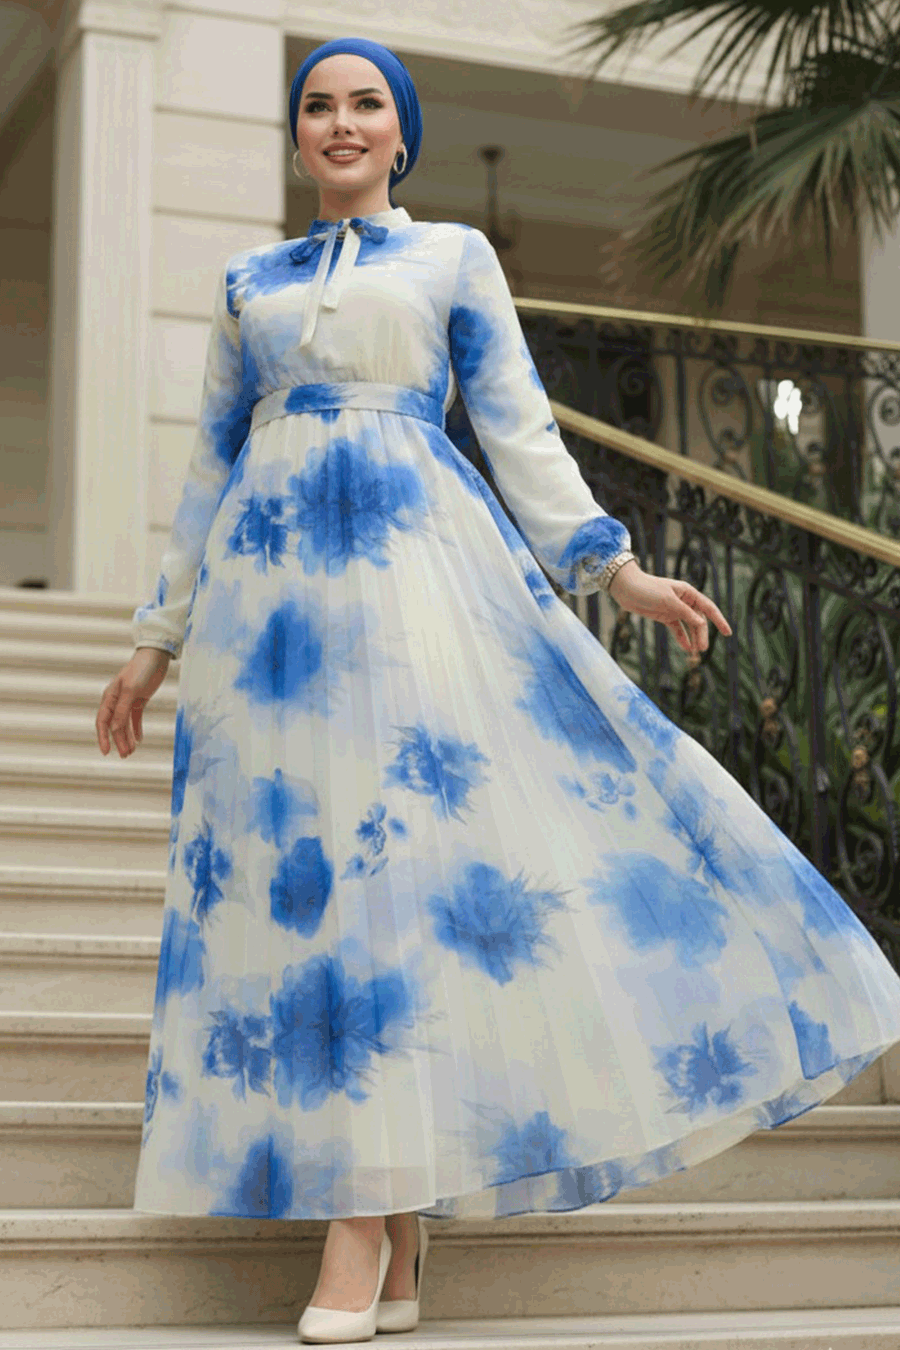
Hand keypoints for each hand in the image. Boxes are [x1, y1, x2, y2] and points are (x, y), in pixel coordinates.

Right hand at [96, 647, 171, 757]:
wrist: (156, 656)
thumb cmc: (141, 670)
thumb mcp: (131, 690)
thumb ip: (122, 710)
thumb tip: (113, 729)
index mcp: (110, 696)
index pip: (102, 721)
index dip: (103, 737)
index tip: (106, 752)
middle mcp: (116, 700)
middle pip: (114, 725)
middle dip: (118, 741)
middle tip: (125, 756)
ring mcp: (127, 700)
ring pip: (124, 724)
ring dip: (126, 738)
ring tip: (130, 752)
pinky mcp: (139, 700)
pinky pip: (135, 718)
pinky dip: (136, 729)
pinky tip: (139, 740)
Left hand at [607, 559, 731, 655]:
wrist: (625, 589)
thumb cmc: (647, 589)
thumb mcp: (668, 602)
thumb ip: (685, 613)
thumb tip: (702, 624)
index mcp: (688, 592)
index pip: (708, 608)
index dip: (719, 620)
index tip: (728, 633)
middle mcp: (684, 601)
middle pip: (698, 620)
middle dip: (701, 634)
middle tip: (702, 649)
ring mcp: (674, 609)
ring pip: (688, 626)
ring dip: (693, 638)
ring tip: (696, 653)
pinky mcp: (664, 616)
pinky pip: (677, 629)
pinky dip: (681, 638)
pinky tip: (686, 648)